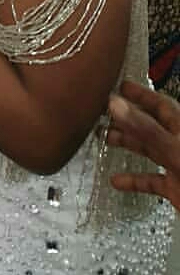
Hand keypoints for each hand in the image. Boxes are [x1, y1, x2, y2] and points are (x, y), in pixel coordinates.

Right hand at [108, 80, 179, 210]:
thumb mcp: (175, 150)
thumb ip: (146, 128)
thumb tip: (115, 103)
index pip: (161, 104)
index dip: (141, 94)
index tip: (119, 86)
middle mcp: (179, 144)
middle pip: (150, 125)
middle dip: (126, 119)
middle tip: (102, 113)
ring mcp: (178, 165)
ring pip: (149, 150)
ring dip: (127, 144)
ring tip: (103, 139)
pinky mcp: (176, 187)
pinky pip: (151, 180)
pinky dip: (134, 181)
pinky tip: (117, 181)